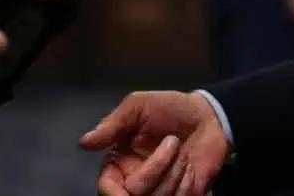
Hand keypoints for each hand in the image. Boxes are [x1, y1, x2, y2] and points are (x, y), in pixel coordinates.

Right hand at [80, 91, 227, 195]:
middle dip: (157, 167)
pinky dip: (187, 185)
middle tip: (173, 142)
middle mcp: (134, 183)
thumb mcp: (139, 106)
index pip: (107, 190)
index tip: (128, 187)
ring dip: (175, 172)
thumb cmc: (171, 109)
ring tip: (183, 153)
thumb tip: (84, 142)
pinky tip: (190, 169)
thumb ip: (112, 124)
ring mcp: (158, 193)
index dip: (114, 193)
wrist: (209, 118)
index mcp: (118, 164)